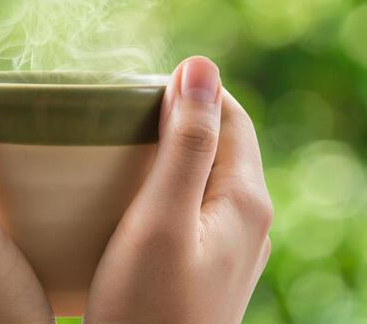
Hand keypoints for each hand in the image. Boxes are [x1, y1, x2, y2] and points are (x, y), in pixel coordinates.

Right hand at [84, 57, 272, 323]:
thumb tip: (201, 67)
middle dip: (175, 118)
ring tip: (118, 149)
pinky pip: (191, 206)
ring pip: (203, 175)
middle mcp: (248, 219)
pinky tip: (128, 198)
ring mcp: (229, 245)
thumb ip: (186, 143)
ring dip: (167, 152)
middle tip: (119, 117)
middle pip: (219, 143)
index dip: (189, 90)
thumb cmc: (148, 308)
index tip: (135, 88)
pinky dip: (163, 186)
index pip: (230, 115)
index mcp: (245, 199)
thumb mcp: (162, 218)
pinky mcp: (206, 265)